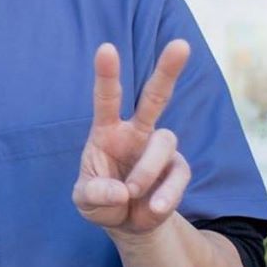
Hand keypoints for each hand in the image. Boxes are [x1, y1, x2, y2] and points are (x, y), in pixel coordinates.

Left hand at [72, 39, 190, 235]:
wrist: (126, 222)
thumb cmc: (100, 199)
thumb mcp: (85, 200)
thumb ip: (94, 193)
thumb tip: (121, 191)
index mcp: (107, 130)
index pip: (106, 98)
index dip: (107, 74)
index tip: (106, 48)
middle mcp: (136, 132)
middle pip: (155, 96)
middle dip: (167, 70)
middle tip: (181, 44)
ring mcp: (159, 148)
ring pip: (164, 142)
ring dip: (147, 169)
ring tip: (133, 192)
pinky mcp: (177, 169)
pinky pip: (178, 175)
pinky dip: (166, 193)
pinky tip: (153, 207)